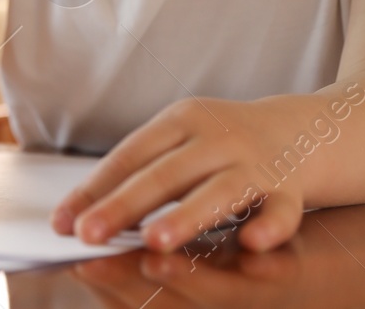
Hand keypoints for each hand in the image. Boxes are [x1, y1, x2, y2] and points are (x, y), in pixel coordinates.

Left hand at [50, 97, 304, 251]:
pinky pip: (282, 210)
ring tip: (154, 241)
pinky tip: (250, 244)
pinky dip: (269, 226)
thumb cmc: (219, 144)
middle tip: (90, 235)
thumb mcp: (178, 144)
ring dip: (186, 215)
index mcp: (180, 120)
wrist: (301, 129)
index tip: (63, 223)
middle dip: (124, 206)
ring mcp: (254, 161)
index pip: (130, 155)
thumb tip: (79, 216)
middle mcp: (215, 137)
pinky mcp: (289, 189)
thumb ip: (137, 175)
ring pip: (218, 191)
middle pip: (165, 173)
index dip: (95, 189)